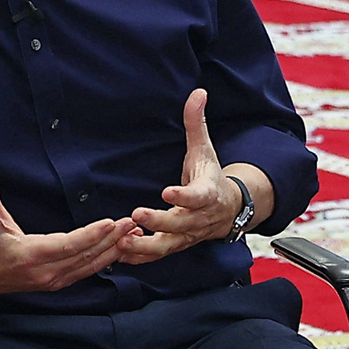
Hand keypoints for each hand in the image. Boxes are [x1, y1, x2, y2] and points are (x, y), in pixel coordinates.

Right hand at [0, 170, 135, 296]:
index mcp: (29, 254)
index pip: (66, 246)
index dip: (89, 235)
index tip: (110, 222)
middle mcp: (45, 272)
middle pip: (84, 256)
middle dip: (111, 239)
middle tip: (131, 223)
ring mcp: (54, 280)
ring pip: (90, 265)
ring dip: (113, 249)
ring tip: (133, 234)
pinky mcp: (60, 282)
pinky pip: (87, 270)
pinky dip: (106, 259)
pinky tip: (120, 247)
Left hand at [116, 88, 239, 264]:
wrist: (229, 210)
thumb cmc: (211, 177)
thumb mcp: (205, 149)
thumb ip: (197, 123)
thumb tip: (198, 92)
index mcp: (207, 193)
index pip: (198, 196)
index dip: (184, 196)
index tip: (168, 192)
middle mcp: (198, 218)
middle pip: (180, 224)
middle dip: (159, 221)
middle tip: (136, 215)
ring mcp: (187, 235)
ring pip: (168, 245)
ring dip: (145, 246)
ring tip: (123, 242)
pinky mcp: (176, 244)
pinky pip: (158, 255)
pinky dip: (140, 256)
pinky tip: (120, 253)